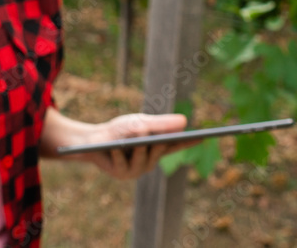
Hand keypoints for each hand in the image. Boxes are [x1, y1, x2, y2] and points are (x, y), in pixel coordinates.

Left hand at [78, 113, 201, 180]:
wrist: (93, 139)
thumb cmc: (120, 130)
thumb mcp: (140, 123)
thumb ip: (160, 124)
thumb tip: (184, 122)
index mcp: (157, 147)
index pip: (177, 145)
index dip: (189, 142)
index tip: (202, 137)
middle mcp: (150, 161)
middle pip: (159, 151)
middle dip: (159, 143)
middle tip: (161, 136)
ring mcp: (136, 169)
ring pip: (142, 159)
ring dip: (138, 148)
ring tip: (138, 138)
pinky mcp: (120, 173)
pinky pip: (122, 163)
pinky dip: (119, 153)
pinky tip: (115, 147)